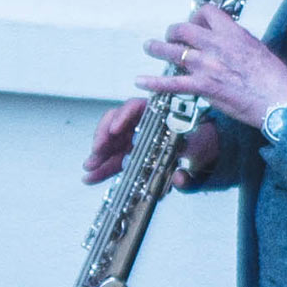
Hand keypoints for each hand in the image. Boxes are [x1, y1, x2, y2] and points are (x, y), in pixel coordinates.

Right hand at [83, 97, 220, 185]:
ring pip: (109, 141)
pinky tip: (91, 177)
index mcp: (157, 116)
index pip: (135, 107)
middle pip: (115, 124)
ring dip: (98, 155)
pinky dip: (101, 167)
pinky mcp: (126, 150)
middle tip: (95, 154)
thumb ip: (189, 171)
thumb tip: (179, 178)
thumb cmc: (196, 146)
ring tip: (89, 169)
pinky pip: (111, 157)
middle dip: (103, 139)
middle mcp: (141, 123)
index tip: (115, 130)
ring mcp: (132, 136)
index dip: (123, 116)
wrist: (197, 152)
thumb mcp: (196, 157)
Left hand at [137, 4, 286, 128]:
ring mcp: (207, 65)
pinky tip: (140, 81)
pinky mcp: (203, 87)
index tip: (196, 23)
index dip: (197, 15)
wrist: (279, 101)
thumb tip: (229, 41)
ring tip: (148, 47)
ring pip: (172, 51)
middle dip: (173, 31)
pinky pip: (171, 82)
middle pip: (183, 28)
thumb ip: (238, 43)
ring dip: (156, 48)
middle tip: (171, 36)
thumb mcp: (258, 50)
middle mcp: (216, 45)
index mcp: (233, 33)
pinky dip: (153, 82)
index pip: (207, 11)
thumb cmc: (274, 79)